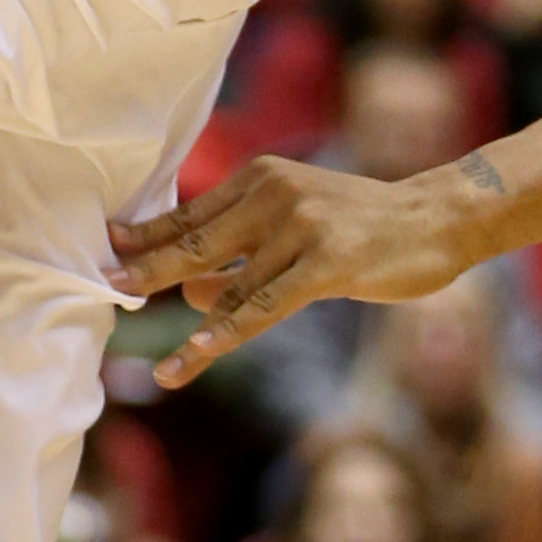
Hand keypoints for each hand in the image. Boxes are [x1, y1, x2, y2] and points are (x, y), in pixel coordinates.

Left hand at [110, 158, 462, 383]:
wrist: (436, 217)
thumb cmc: (363, 226)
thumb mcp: (299, 223)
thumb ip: (244, 252)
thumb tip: (188, 292)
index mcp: (260, 176)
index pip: (190, 211)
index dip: (147, 236)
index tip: (107, 251)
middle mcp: (273, 194)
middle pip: (196, 242)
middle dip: (148, 271)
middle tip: (105, 290)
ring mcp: (299, 226)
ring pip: (228, 284)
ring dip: (190, 328)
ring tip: (159, 366)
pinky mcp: (324, 262)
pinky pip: (262, 307)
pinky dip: (225, 334)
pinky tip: (197, 355)